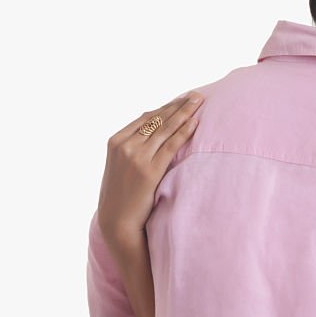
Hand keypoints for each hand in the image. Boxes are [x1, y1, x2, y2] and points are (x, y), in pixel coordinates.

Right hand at [97, 93, 202, 248]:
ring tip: (199, 102)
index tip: (181, 100)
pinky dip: (184, 132)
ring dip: (184, 113)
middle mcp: (124, 145)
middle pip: (157, 119)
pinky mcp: (149, 170)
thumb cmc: (122, 195)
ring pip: (165, 129)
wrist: (117, 221)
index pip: (145, 117)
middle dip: (178, 105)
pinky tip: (195, 123)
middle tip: (196, 95)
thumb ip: (133, 148)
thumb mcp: (120, 165)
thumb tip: (153, 133)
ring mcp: (136, 157)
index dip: (166, 107)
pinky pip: (170, 146)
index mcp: (116, 141)